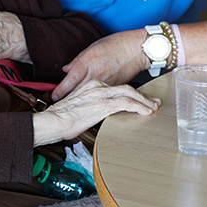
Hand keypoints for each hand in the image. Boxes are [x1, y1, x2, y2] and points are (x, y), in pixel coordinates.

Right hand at [33, 80, 159, 145]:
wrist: (53, 121)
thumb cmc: (62, 118)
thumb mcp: (79, 107)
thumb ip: (90, 105)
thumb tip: (97, 113)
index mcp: (92, 85)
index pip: (117, 88)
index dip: (132, 94)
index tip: (140, 99)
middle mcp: (98, 86)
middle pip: (127, 88)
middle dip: (142, 96)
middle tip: (153, 102)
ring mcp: (101, 94)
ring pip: (129, 94)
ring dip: (144, 101)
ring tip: (153, 107)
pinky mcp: (103, 104)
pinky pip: (126, 103)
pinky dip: (138, 106)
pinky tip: (145, 112)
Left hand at [51, 29, 148, 100]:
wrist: (136, 49)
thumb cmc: (115, 44)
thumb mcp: (92, 47)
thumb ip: (77, 61)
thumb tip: (66, 69)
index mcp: (86, 62)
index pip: (69, 80)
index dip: (60, 90)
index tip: (54, 96)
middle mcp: (94, 74)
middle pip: (77, 91)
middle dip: (67, 98)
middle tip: (59, 104)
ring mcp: (104, 83)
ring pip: (88, 96)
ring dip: (80, 100)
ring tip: (72, 106)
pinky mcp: (114, 88)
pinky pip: (101, 96)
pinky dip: (94, 99)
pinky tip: (90, 103)